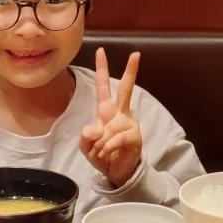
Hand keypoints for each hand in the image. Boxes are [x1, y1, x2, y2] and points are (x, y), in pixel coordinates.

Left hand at [79, 48, 142, 187]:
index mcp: (106, 110)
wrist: (117, 172)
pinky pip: (115, 139)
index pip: (103, 86)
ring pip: (109, 127)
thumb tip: (96, 128)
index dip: (101, 69)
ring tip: (100, 153)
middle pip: (125, 89)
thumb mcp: (86, 145)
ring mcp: (129, 124)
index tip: (101, 50)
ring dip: (99, 144)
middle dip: (131, 72)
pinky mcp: (134, 136)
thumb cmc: (102, 155)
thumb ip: (86, 135)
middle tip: (136, 54)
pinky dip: (106, 149)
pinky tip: (105, 154)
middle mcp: (120, 113)